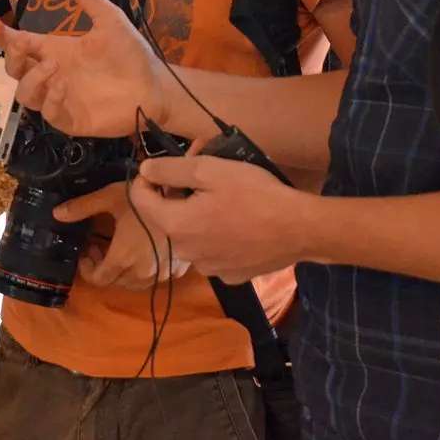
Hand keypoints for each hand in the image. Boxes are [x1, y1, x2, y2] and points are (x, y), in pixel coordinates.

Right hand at [0, 0, 167, 137]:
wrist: (154, 86)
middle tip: (25, 43)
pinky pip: (48, 112)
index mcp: (55, 50)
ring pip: (25, 94)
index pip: (20, 44)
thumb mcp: (108, 18)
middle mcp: (51, 75)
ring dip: (33, 79)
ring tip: (55, 67)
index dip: (3, 36)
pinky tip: (64, 85)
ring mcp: (59, 99)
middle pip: (15, 70)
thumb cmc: (129, 53)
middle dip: (13, 57)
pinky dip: (51, 98)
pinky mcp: (70, 119)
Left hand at [54, 182, 189, 289]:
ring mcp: (162, 274)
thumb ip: (83, 207)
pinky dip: (145, 269)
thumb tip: (57, 214)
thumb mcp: (111, 197)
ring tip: (122, 248)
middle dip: (104, 267)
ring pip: (135, 284)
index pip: (98, 279)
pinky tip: (146, 249)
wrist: (190, 196)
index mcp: (123, 259)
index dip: (87, 267)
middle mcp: (142, 273)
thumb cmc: (147, 194)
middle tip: (102, 245)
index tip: (88, 250)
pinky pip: (155, 278)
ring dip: (124, 271)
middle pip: (115, 282)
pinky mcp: (179, 269)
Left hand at [129, 156, 313, 283]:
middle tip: (204, 167)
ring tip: (225, 192)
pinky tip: (238, 219)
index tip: (163, 164)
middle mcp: (185, 252)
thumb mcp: (209, 171)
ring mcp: (208, 267)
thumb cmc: (253, 194)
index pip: (140, 199)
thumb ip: (170, 170)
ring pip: (192, 233)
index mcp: (175, 225)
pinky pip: (213, 249)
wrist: (298, 229)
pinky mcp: (230, 274)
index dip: (147, 177)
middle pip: (168, 216)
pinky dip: (217, 232)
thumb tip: (145, 170)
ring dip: (199, 211)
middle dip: (179, 190)